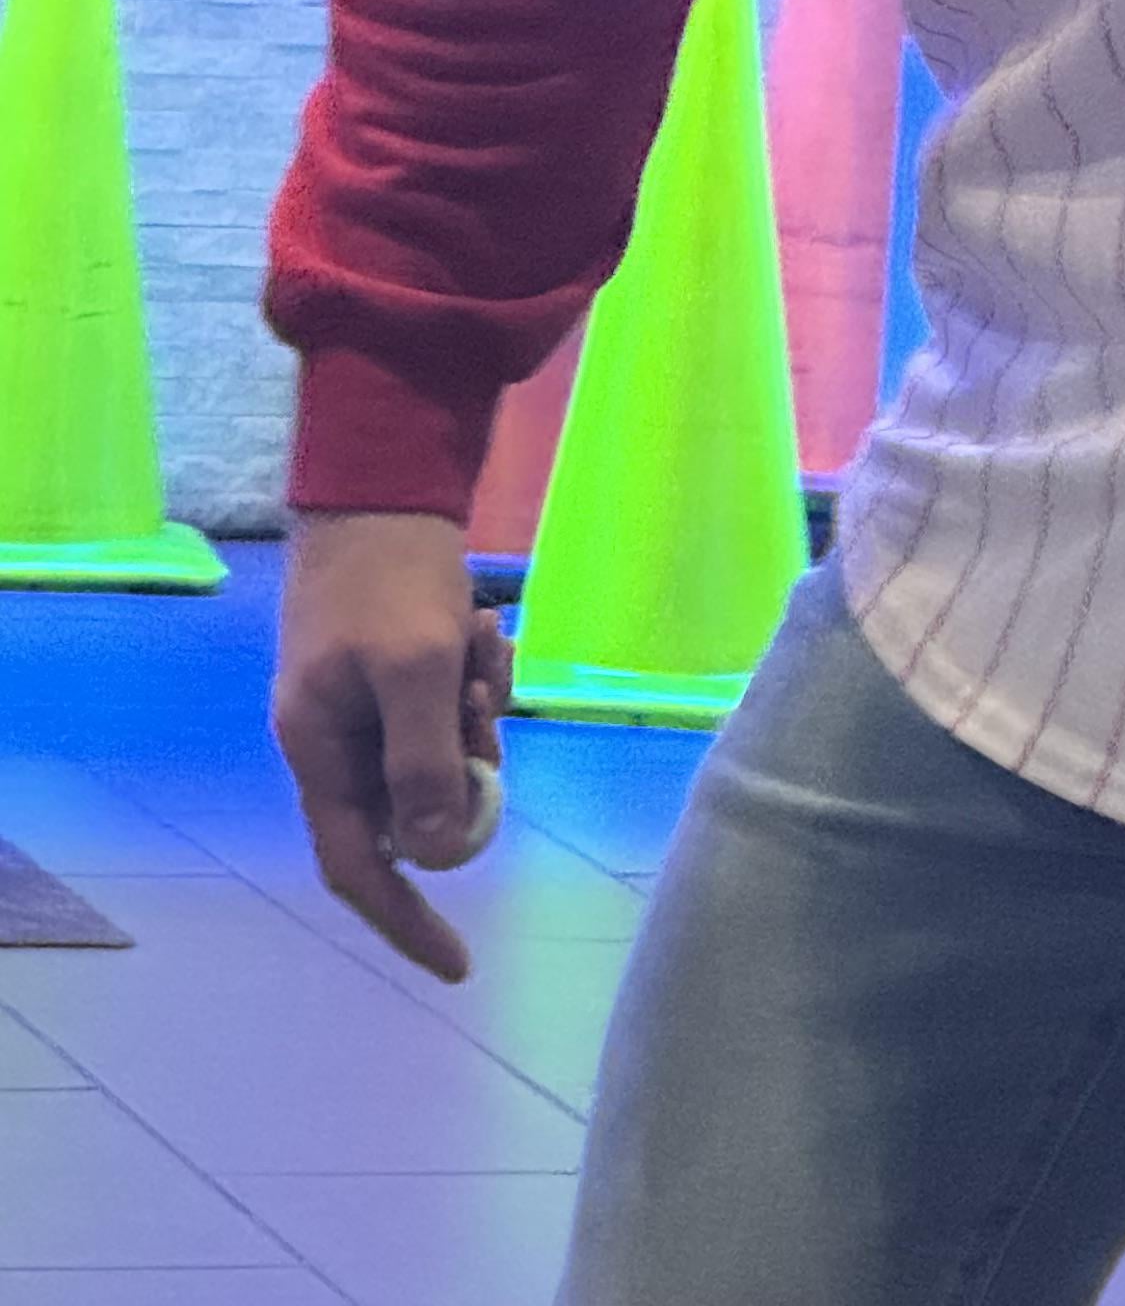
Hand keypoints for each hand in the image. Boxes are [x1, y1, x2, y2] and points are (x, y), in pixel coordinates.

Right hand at [271, 510, 511, 983]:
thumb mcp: (416, 672)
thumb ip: (424, 767)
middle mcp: (337, 738)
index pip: (358, 867)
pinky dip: (478, 673)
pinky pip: (453, 703)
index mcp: (319, 751)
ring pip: (444, 749)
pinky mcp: (402, 666)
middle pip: (416, 803)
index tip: (459, 965)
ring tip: (478, 640)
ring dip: (477, 709)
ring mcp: (368, 701)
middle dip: (466, 767)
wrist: (384, 479)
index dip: (406, 919)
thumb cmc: (391, 578)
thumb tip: (436, 857)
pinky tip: (480, 622)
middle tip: (486, 704)